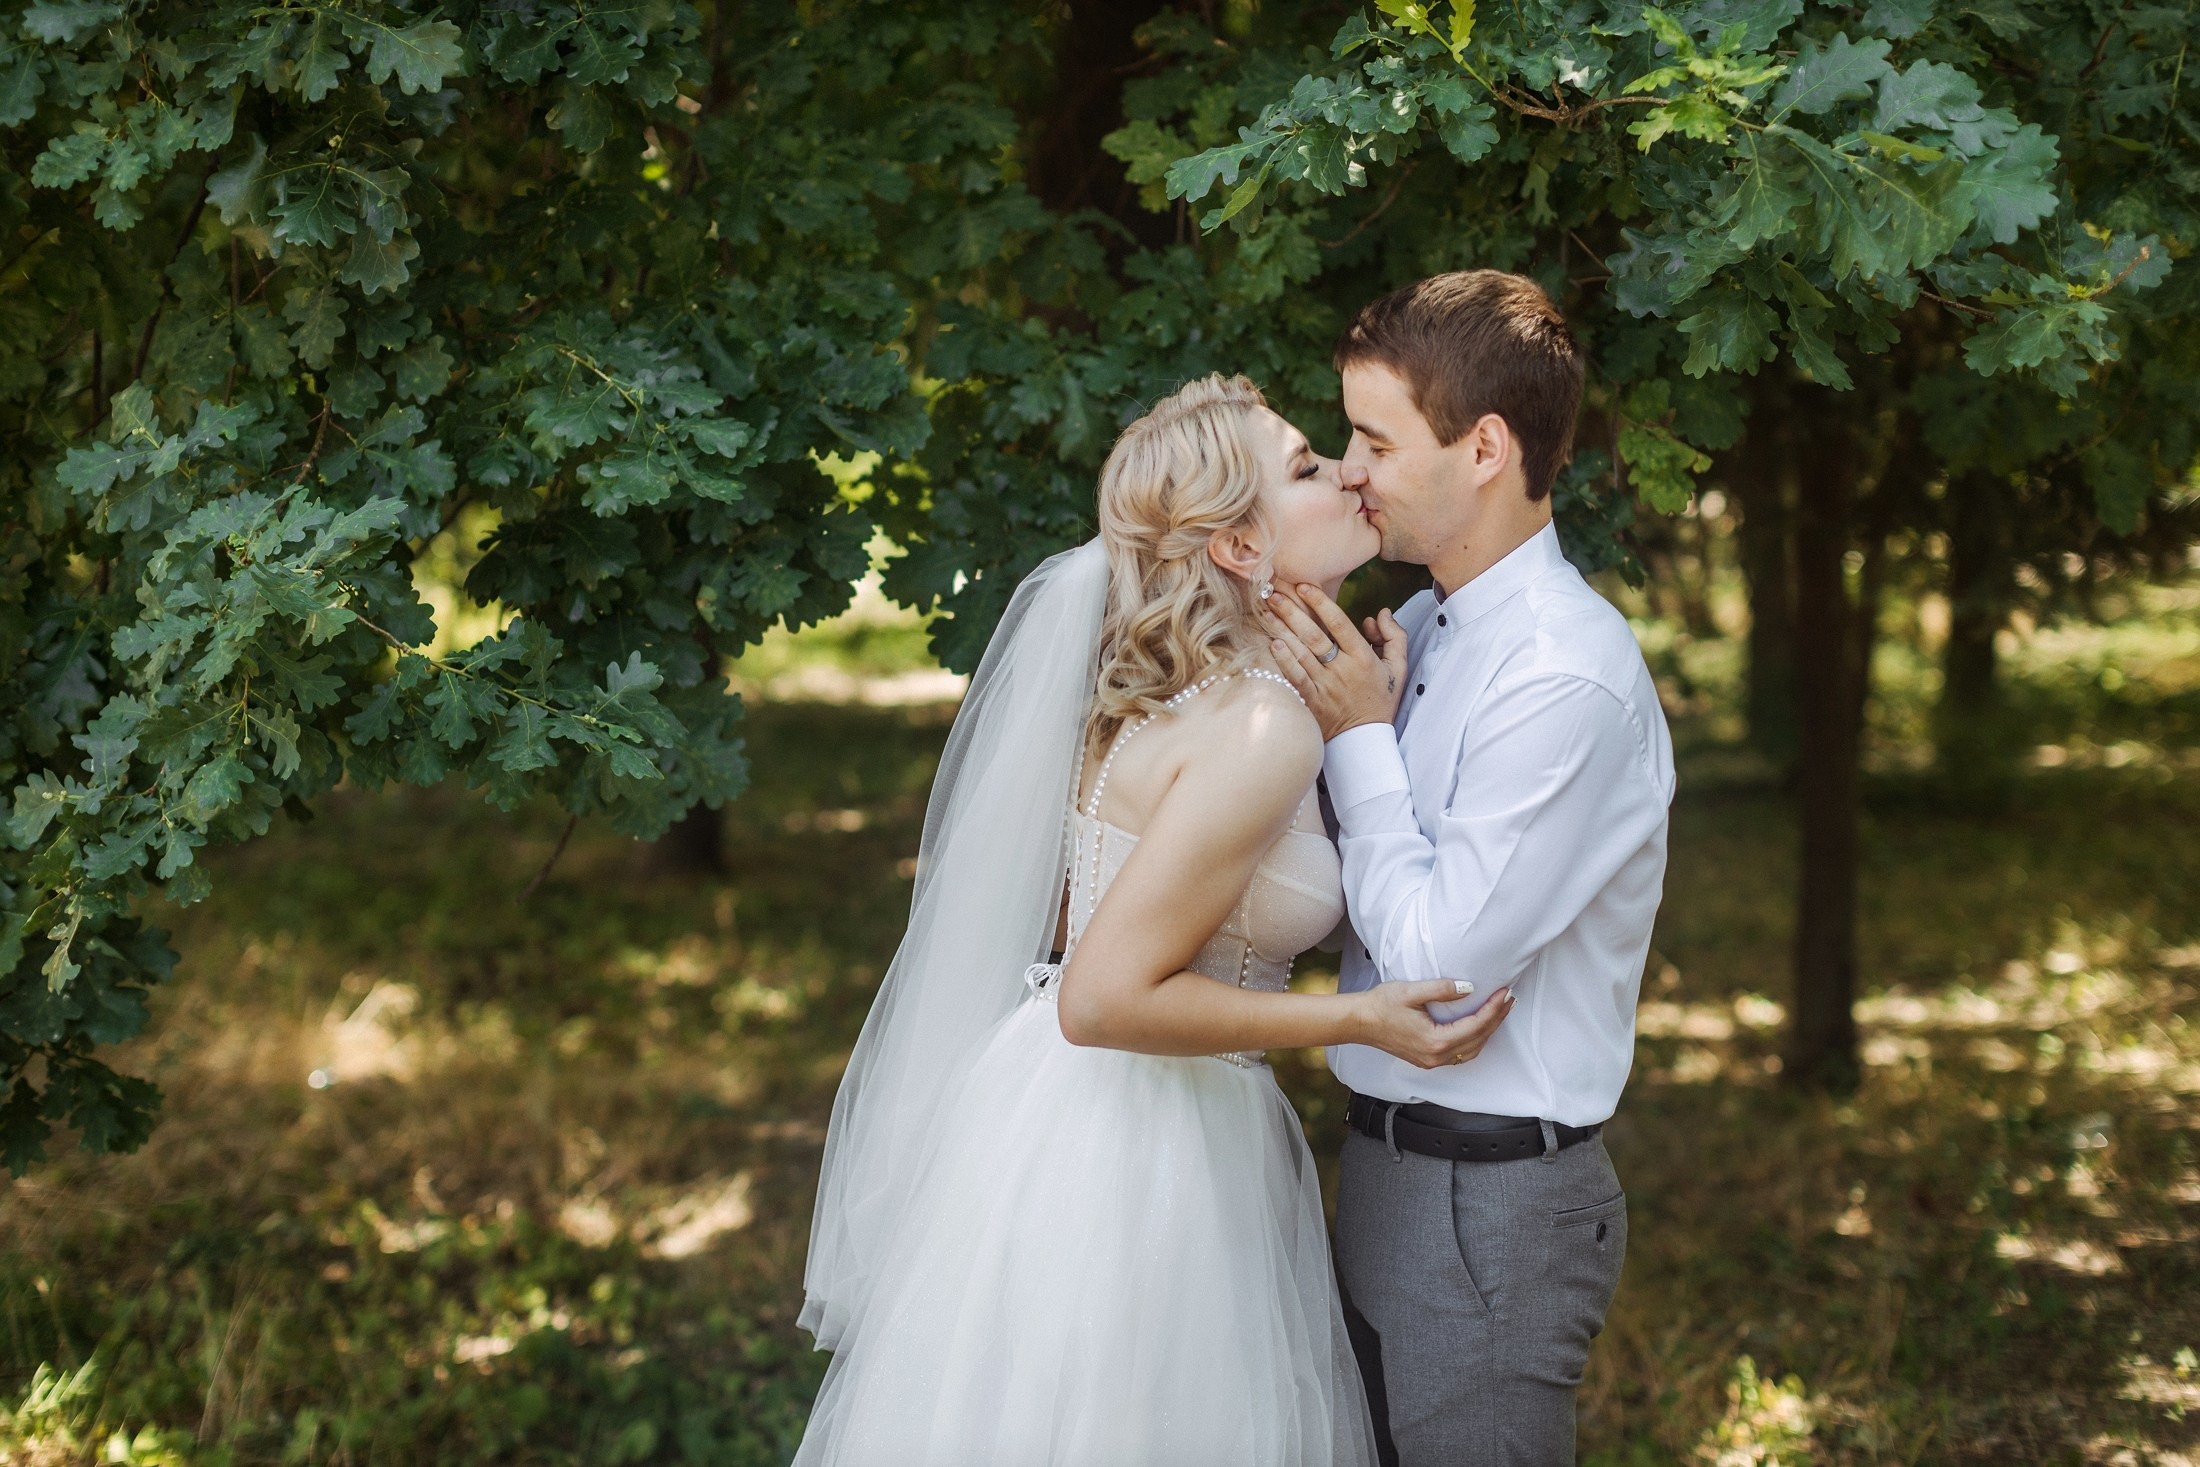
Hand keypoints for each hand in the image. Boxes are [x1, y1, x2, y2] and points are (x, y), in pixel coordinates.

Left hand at [1263, 585, 1408, 741]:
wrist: (1363, 740)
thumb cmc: (1380, 700)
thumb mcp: (1398, 668)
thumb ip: (1394, 637)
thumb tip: (1380, 613)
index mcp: (1363, 659)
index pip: (1340, 625)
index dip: (1321, 603)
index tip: (1304, 586)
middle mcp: (1342, 671)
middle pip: (1315, 636)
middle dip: (1293, 612)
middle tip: (1274, 592)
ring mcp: (1324, 687)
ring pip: (1300, 654)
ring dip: (1282, 630)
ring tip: (1266, 611)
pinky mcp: (1311, 701)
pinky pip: (1295, 678)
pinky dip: (1284, 661)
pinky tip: (1272, 644)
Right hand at [1353, 980, 1514, 1069]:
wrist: (1360, 1022)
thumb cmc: (1381, 1005)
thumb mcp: (1411, 991)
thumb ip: (1442, 989)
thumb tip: (1468, 988)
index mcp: (1435, 1040)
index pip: (1476, 1025)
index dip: (1493, 1008)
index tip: (1504, 992)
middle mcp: (1437, 1056)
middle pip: (1478, 1039)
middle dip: (1497, 1018)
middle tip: (1509, 998)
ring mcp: (1432, 1061)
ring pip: (1472, 1050)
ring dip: (1488, 1031)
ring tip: (1499, 1010)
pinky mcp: (1427, 1059)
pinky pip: (1460, 1054)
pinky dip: (1475, 1040)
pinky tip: (1479, 1027)